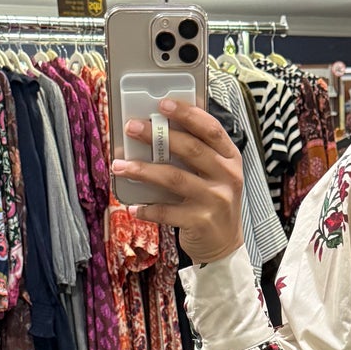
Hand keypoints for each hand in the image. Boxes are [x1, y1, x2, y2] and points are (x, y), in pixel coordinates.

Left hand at [112, 98, 244, 262]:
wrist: (224, 246)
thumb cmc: (213, 203)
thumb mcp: (215, 174)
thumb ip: (197, 153)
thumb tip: (158, 128)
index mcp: (230, 158)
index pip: (211, 129)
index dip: (187, 113)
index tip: (163, 103)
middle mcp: (227, 177)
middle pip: (191, 149)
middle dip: (157, 136)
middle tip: (132, 128)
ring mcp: (216, 200)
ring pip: (174, 178)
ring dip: (143, 170)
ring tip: (120, 165)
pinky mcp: (202, 222)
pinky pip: (167, 212)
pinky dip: (147, 208)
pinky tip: (133, 206)